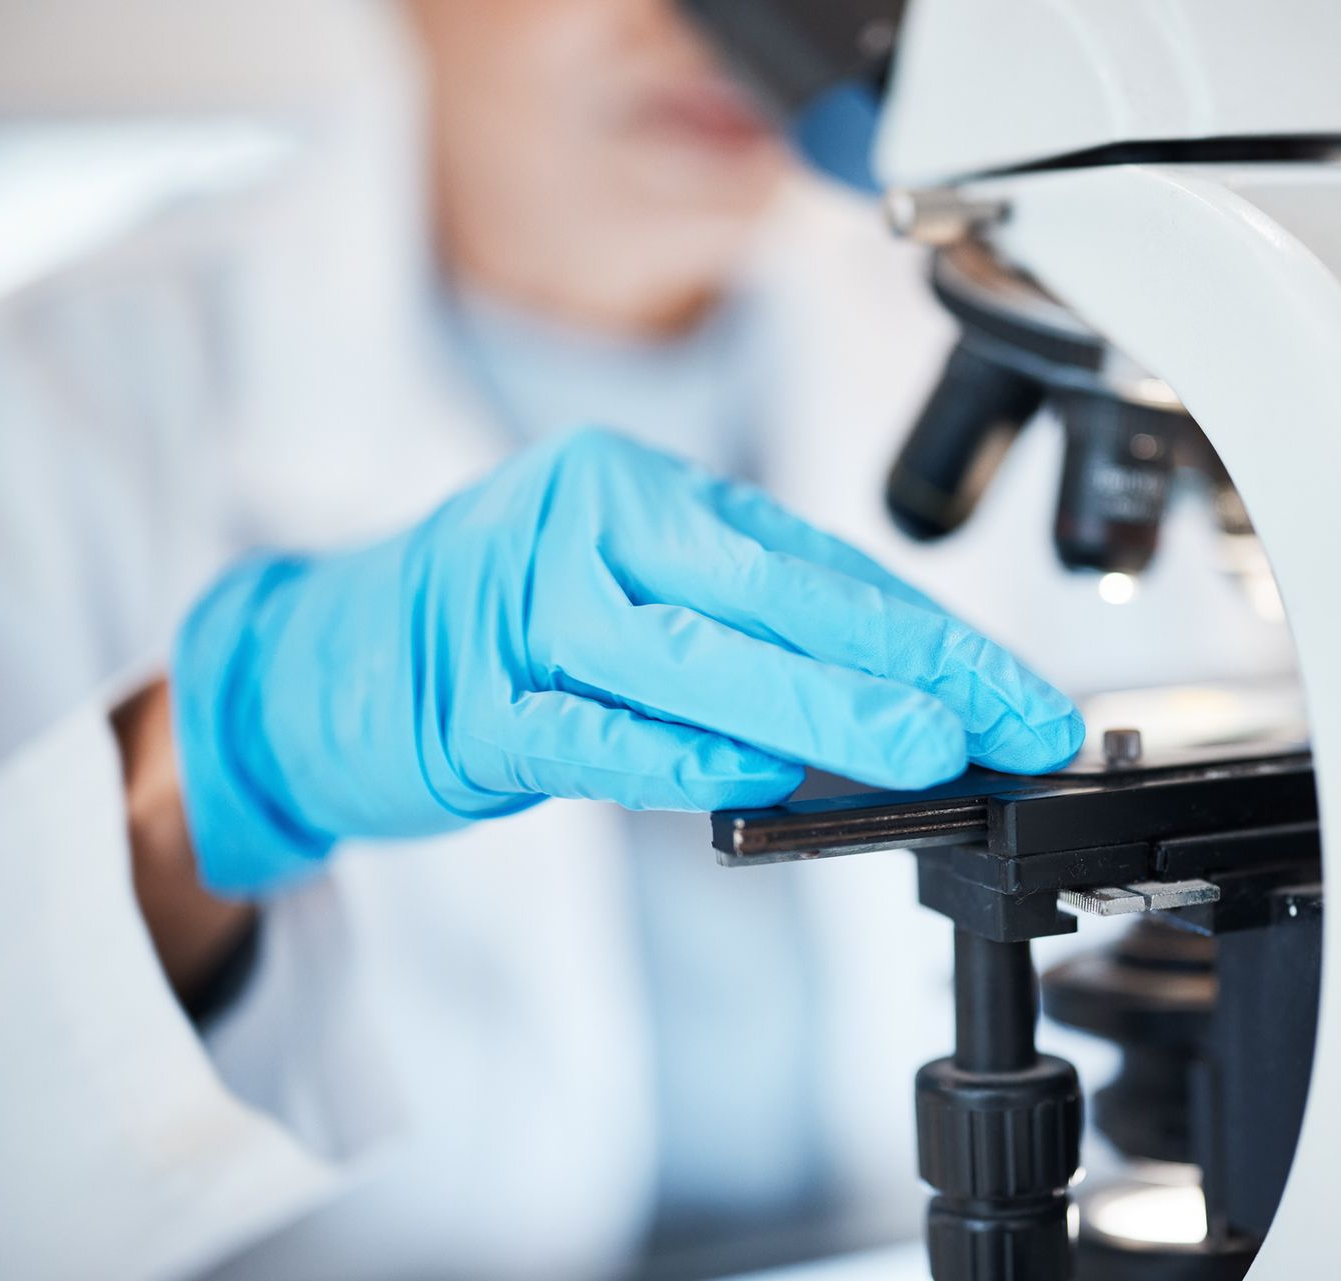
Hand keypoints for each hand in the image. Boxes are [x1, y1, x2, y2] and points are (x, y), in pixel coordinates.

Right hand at [174, 429, 1082, 895]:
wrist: (318, 659)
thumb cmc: (499, 625)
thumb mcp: (634, 598)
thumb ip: (749, 639)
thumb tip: (897, 701)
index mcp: (648, 494)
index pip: (823, 568)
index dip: (934, 636)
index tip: (1022, 697)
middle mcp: (590, 527)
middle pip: (777, 597)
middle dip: (910, 666)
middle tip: (1012, 722)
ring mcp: (523, 609)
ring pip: (693, 658)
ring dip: (817, 706)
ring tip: (920, 750)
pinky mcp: (468, 703)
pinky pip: (582, 729)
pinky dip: (669, 750)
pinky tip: (753, 769)